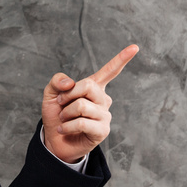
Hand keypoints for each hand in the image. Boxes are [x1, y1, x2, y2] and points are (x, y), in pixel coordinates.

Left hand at [42, 45, 138, 163]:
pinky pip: (81, 123)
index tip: (135, 47)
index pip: (110, 71)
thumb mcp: (51, 94)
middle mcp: (103, 99)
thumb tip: (70, 83)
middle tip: (61, 104)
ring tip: (64, 119)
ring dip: (65, 113)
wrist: (54, 139)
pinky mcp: (103, 130)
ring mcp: (105, 115)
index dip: (122, 59)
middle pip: (88, 85)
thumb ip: (57, 81)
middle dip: (68, 95)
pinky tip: (64, 129)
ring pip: (81, 105)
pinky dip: (67, 126)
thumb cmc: (56, 115)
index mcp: (94, 87)